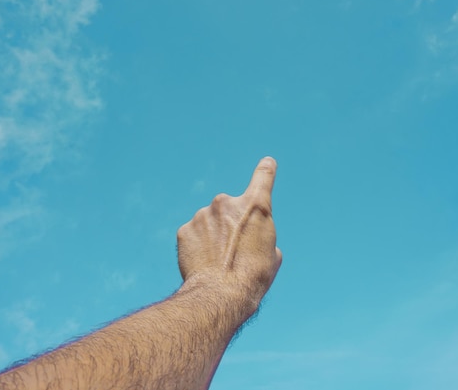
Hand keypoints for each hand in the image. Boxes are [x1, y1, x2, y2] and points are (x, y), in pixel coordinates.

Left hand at [177, 157, 281, 313]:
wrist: (221, 294)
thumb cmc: (253, 277)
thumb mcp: (272, 256)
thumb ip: (261, 237)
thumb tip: (252, 241)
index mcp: (255, 207)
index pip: (263, 178)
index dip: (266, 170)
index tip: (267, 163)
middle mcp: (227, 203)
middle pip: (230, 210)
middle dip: (232, 225)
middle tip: (235, 251)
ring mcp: (203, 215)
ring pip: (210, 223)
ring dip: (214, 237)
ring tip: (219, 262)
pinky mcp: (185, 230)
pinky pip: (194, 235)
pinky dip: (198, 246)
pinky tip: (203, 264)